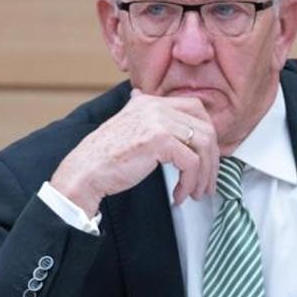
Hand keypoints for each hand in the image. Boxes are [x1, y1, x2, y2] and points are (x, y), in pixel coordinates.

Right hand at [50, 89, 218, 214]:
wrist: (84, 173)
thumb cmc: (105, 159)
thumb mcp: (129, 128)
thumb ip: (148, 118)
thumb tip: (171, 119)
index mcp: (150, 101)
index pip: (196, 109)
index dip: (208, 135)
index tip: (208, 158)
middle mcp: (156, 106)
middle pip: (205, 128)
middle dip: (212, 159)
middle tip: (207, 182)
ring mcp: (159, 121)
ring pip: (203, 146)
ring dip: (204, 175)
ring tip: (196, 193)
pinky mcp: (159, 140)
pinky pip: (191, 163)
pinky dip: (190, 183)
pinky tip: (179, 195)